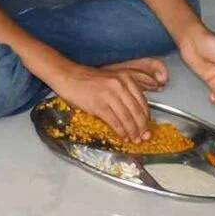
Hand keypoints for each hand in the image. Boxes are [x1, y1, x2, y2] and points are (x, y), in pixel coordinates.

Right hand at [50, 59, 168, 142]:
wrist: (67, 76)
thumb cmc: (86, 79)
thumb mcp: (110, 80)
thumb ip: (124, 92)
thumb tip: (135, 113)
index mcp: (125, 78)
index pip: (141, 101)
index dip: (146, 117)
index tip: (147, 126)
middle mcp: (119, 85)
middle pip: (136, 111)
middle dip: (141, 127)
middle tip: (144, 136)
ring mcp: (109, 95)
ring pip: (127, 118)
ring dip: (132, 132)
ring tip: (134, 139)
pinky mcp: (98, 105)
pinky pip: (114, 122)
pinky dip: (121, 131)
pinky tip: (123, 136)